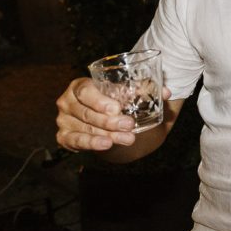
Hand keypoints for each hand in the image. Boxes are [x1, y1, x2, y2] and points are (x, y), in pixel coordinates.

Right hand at [55, 77, 171, 151]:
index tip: (117, 109)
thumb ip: (144, 90)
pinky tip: (106, 144)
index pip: (85, 91)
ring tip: (128, 138)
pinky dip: (92, 143)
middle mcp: (67, 101)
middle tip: (129, 125)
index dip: (100, 101)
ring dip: (108, 135)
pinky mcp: (64, 137)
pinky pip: (77, 141)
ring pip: (86, 129)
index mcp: (80, 85)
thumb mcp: (125, 92)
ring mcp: (63, 120)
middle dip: (110, 121)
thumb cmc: (113, 99)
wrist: (104, 119)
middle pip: (87, 112)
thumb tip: (166, 92)